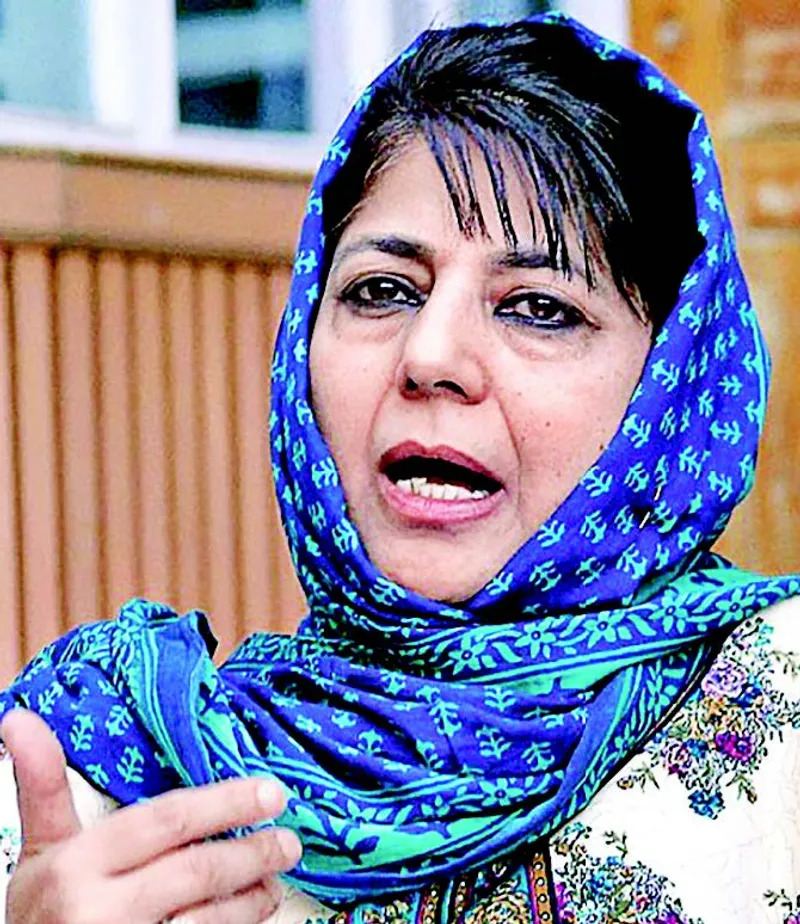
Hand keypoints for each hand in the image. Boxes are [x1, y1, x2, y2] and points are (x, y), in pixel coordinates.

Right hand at [1, 709, 300, 922]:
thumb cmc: (42, 911)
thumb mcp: (40, 850)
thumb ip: (43, 785)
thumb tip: (18, 718)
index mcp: (78, 864)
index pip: (166, 821)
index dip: (225, 803)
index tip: (270, 791)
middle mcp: (100, 910)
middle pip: (197, 870)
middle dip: (253, 852)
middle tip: (290, 840)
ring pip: (208, 919)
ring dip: (251, 898)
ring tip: (276, 879)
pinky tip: (253, 915)